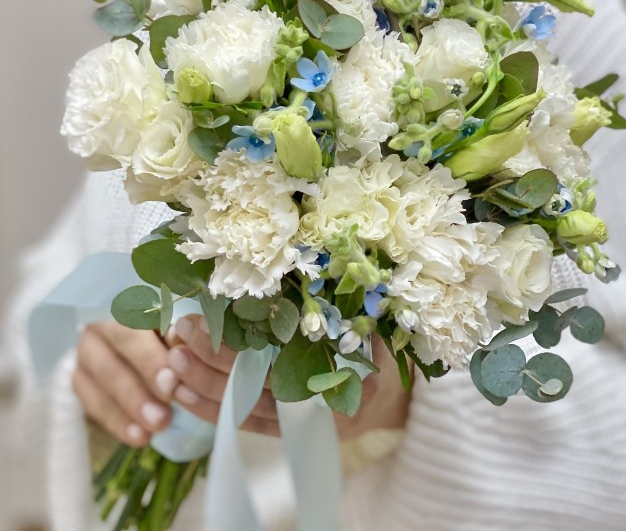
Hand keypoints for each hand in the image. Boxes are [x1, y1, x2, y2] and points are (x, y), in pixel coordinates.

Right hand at [72, 322, 176, 446]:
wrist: (141, 350)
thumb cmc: (174, 337)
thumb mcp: (181, 333)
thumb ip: (183, 339)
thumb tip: (184, 345)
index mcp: (132, 304)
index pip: (138, 326)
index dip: (153, 356)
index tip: (172, 382)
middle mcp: (105, 324)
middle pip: (118, 352)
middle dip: (143, 384)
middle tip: (165, 413)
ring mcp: (88, 352)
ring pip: (104, 378)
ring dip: (131, 405)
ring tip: (157, 426)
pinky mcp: (80, 379)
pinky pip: (94, 402)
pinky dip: (118, 421)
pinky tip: (139, 436)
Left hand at [165, 314, 412, 438]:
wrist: (385, 395)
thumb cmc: (374, 342)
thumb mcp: (364, 314)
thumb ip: (328, 299)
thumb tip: (275, 266)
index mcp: (346, 361)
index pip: (281, 352)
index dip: (238, 339)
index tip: (202, 314)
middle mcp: (324, 395)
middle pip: (259, 379)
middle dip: (213, 357)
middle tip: (179, 332)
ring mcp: (304, 418)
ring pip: (247, 404)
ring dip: (204, 385)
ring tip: (170, 361)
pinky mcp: (288, 431)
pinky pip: (246, 424)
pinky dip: (213, 409)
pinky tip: (182, 393)